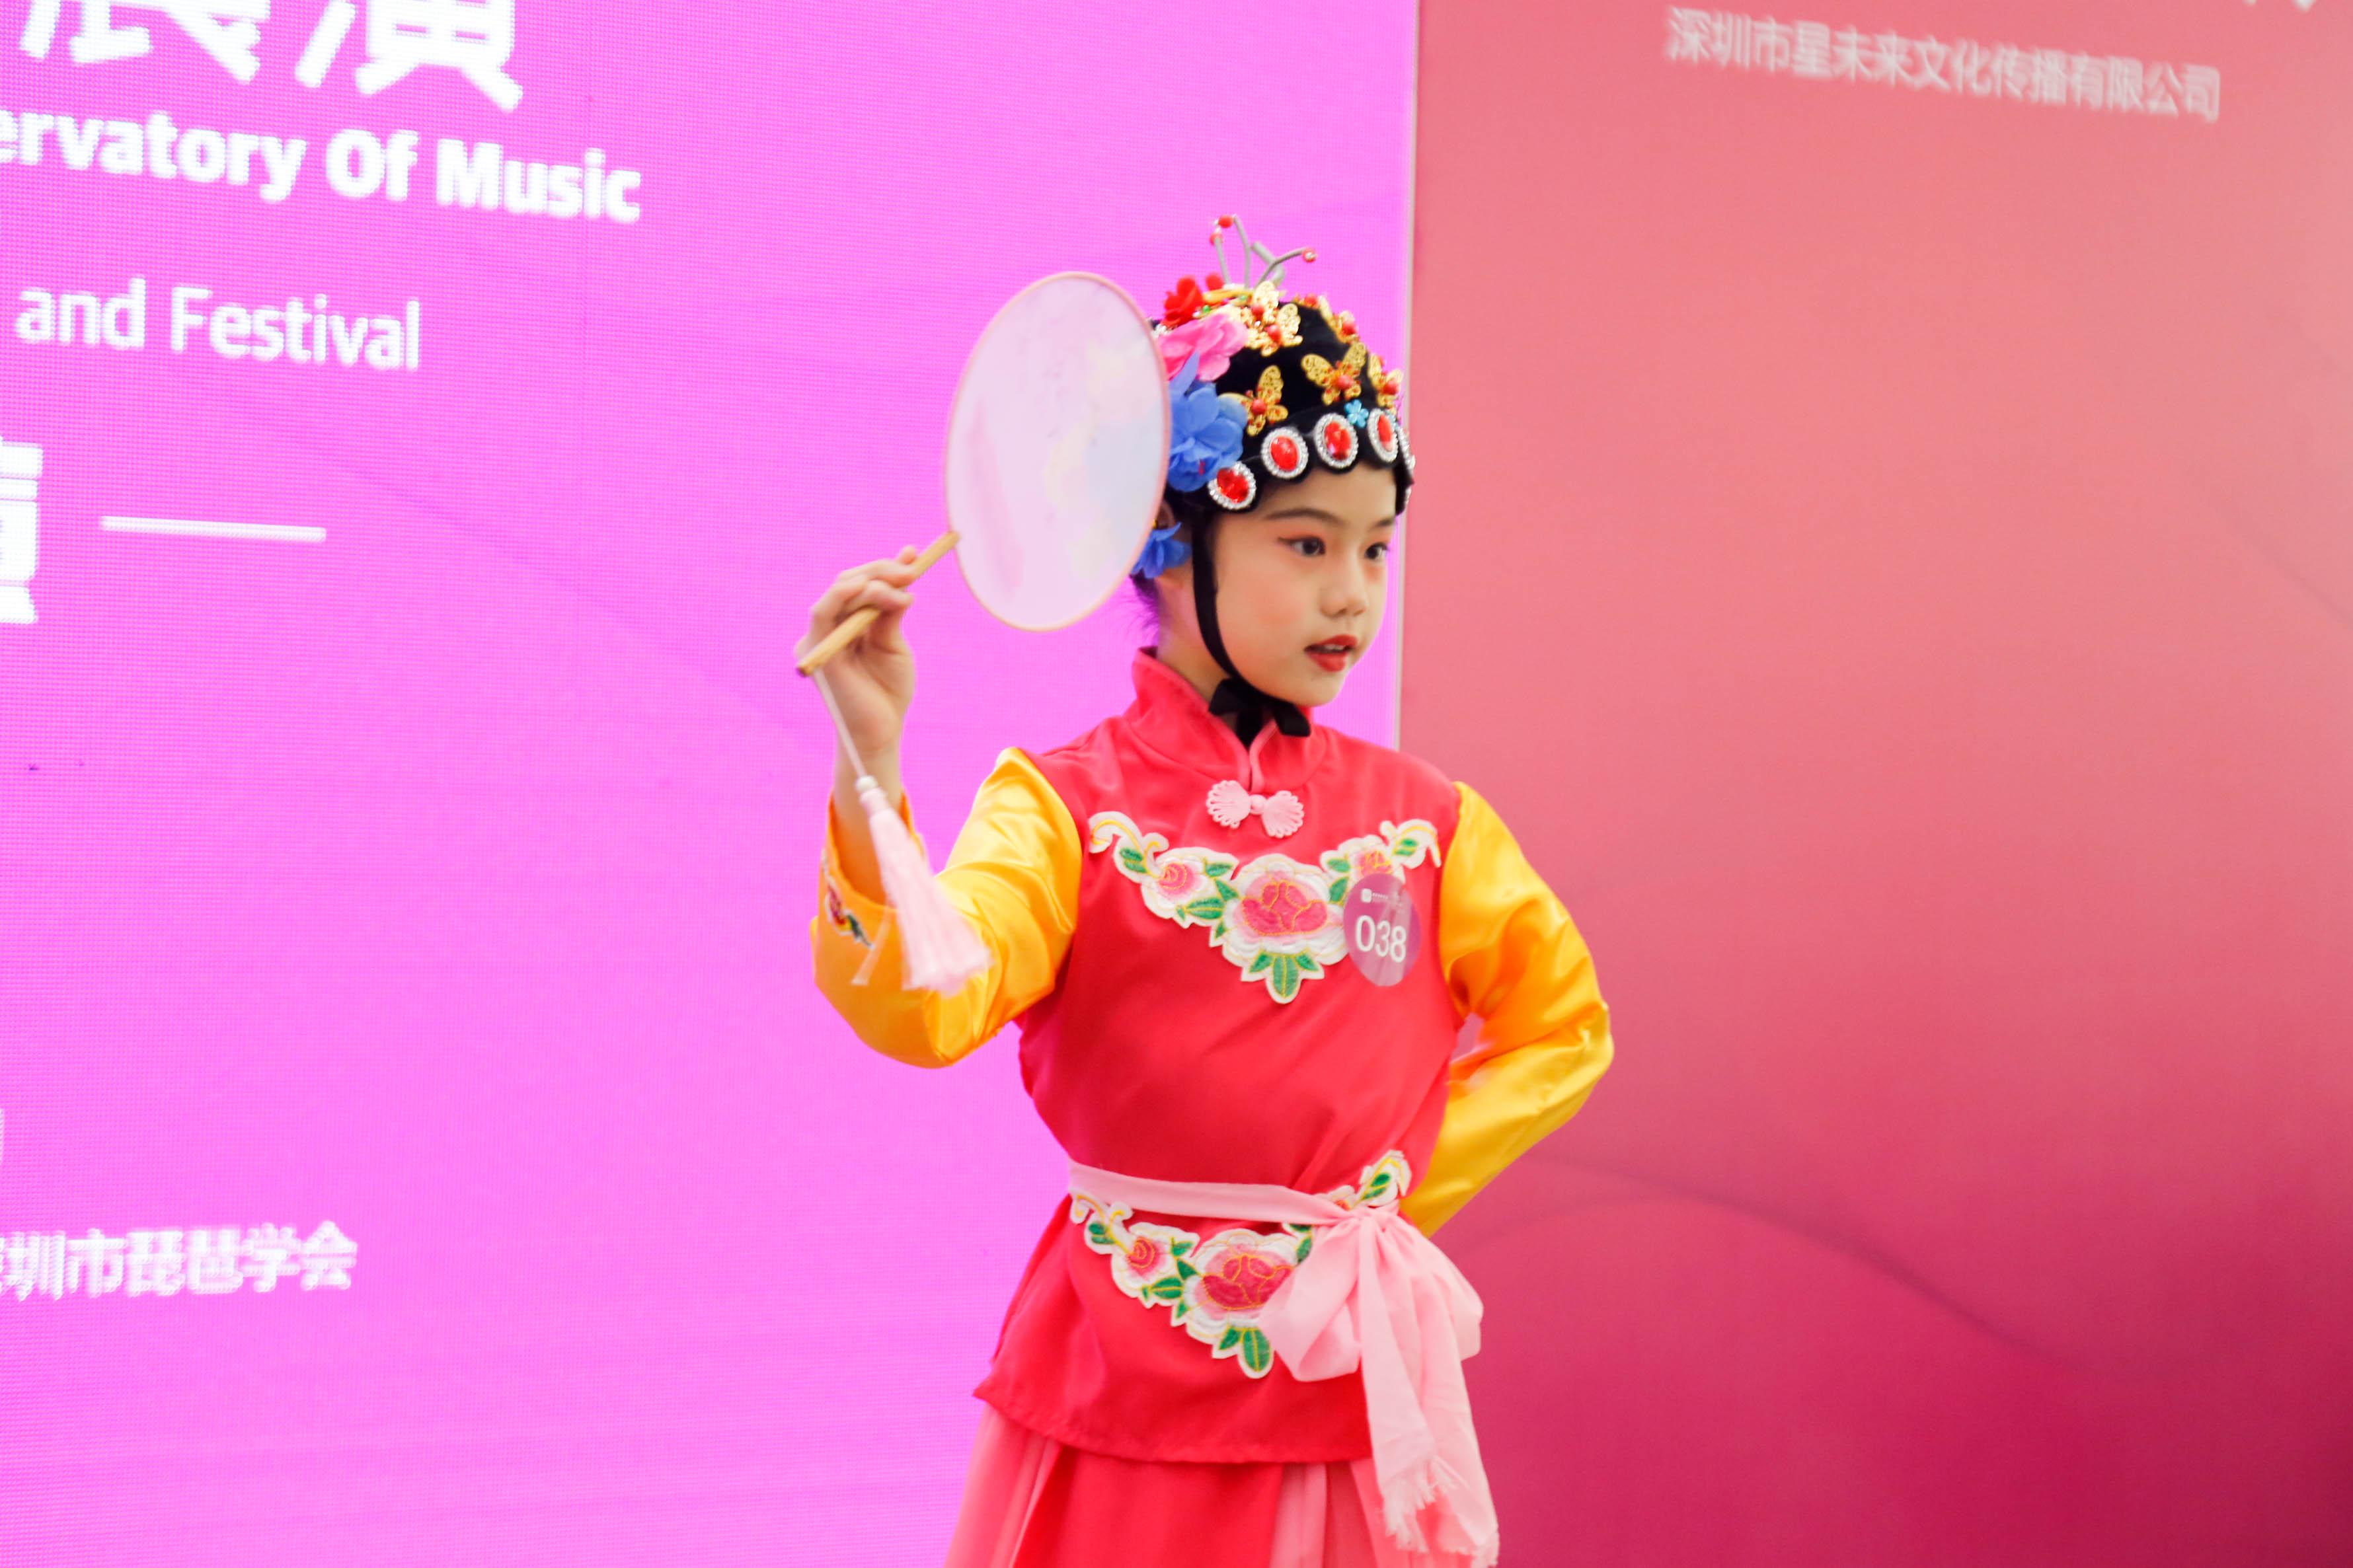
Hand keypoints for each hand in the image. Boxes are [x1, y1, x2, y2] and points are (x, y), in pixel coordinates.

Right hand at [798, 545, 924, 768]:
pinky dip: (847, 595)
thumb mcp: (893, 642)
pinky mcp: (819, 649)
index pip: (858, 585)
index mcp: (843, 625)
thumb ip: (891, 610)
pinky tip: (876, 591)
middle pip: (847, 582)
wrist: (882, 730)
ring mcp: (819, 637)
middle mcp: (827, 627)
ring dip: (874, 581)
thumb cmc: (888, 691)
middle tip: (912, 570)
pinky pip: (824, 612)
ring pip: (839, 591)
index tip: (913, 556)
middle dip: (881, 571)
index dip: (883, 568)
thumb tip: (906, 570)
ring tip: (906, 583)